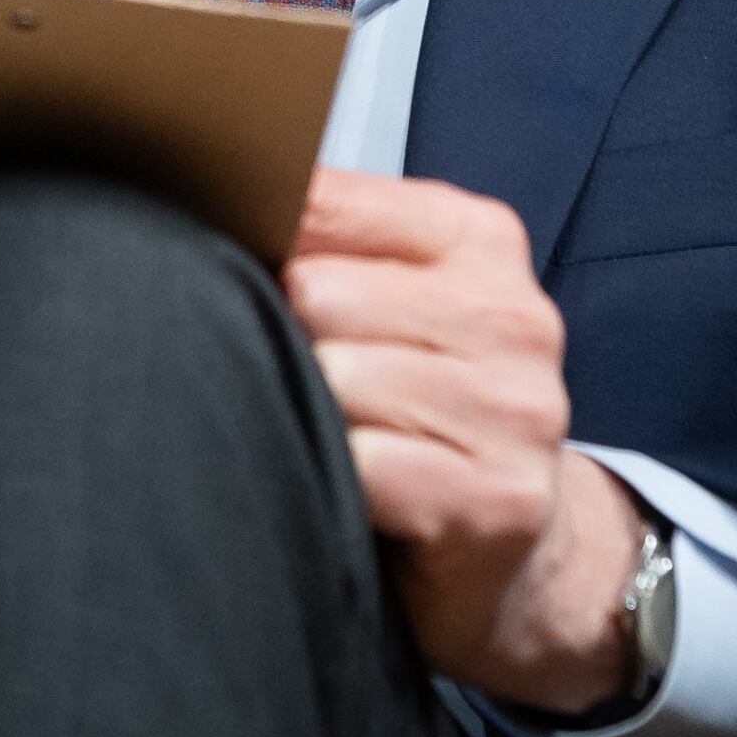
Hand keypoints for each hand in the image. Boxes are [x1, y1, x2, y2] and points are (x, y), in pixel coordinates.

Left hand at [285, 167, 647, 714]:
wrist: (521, 540)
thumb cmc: (428, 400)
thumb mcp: (399, 294)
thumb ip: (327, 239)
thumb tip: (216, 196)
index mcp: (480, 239)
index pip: (326, 200)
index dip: (259, 237)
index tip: (240, 268)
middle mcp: (511, 315)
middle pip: (317, 291)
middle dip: (283, 333)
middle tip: (296, 375)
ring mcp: (514, 409)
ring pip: (335, 377)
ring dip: (308, 411)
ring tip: (325, 431)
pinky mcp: (497, 498)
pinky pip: (359, 464)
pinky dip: (333, 478)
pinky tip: (348, 486)